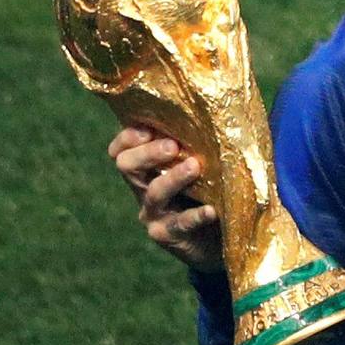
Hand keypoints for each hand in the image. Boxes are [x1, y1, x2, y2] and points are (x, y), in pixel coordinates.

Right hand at [108, 126, 223, 272]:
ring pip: (154, 192)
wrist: (220, 236)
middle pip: (128, 166)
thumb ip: (198, 141)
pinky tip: (211, 210)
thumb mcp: (201, 163)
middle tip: (173, 145)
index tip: (148, 129)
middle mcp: (143, 188)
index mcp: (147, 166)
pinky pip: (180, 224)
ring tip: (195, 166)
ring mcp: (154, 213)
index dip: (127, 137)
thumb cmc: (213, 189)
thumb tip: (222, 108)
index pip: (122, 149)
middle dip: (148, 153)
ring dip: (173, 178)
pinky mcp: (168, 235)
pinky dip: (196, 216)